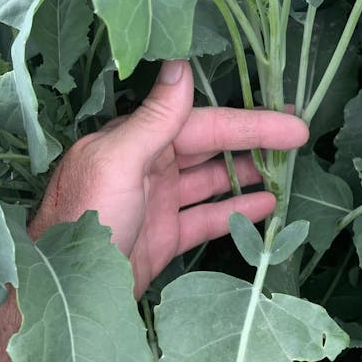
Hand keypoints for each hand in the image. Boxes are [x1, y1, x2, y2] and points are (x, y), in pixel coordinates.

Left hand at [30, 59, 307, 295]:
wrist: (62, 298)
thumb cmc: (84, 222)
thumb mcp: (118, 162)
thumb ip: (154, 117)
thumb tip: (179, 63)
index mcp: (136, 140)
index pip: (205, 123)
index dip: (250, 122)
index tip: (292, 120)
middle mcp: (148, 165)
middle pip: (212, 146)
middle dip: (255, 140)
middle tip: (300, 137)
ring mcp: (157, 203)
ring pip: (213, 180)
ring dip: (249, 174)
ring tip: (290, 171)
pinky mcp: (163, 239)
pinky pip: (206, 218)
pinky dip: (236, 212)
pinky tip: (266, 209)